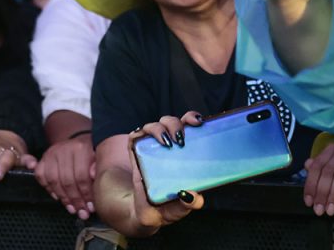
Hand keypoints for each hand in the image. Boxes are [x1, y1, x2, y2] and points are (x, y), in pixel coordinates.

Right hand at [34, 133, 94, 218]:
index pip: (82, 176)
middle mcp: (65, 149)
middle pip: (68, 181)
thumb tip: (94, 177)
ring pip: (54, 181)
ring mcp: (51, 153)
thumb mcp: (100, 156)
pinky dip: (49, 189)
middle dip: (76, 200)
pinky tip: (58, 198)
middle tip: (82, 213)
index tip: (91, 207)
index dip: (86, 194)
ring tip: (72, 209)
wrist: (80, 140)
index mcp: (82, 148)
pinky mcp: (43, 158)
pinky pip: (41, 177)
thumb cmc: (93, 151)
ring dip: (64, 198)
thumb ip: (98, 166)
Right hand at [127, 111, 204, 230]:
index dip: (192, 117)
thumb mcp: (181, 207)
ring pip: (154, 126)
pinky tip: (144, 142)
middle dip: (176, 123)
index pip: (189, 125)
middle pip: (172, 121)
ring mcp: (151, 149)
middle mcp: (168, 146)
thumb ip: (190, 203)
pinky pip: (134, 137)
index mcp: (184, 151)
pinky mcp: (135, 155)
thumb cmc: (169, 206)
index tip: (199, 122)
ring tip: (167, 143)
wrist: (145, 215)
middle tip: (181, 139)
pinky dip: (138, 135)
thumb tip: (194, 196)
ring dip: (159, 129)